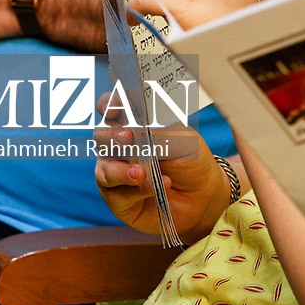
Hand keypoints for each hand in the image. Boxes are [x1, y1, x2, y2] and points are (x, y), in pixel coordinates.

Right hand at [93, 92, 234, 239]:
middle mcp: (119, 148)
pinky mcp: (118, 199)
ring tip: (142, 174)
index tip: (116, 106)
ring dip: (122, 171)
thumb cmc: (191, 160)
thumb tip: (135, 124)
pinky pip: (117, 194)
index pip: (112, 108)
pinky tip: (158, 187)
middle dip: (111, 137)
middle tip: (128, 138)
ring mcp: (115, 173)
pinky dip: (138, 190)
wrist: (203, 194)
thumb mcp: (181, 138)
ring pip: (104, 169)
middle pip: (101, 137)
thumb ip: (158, 129)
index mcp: (133, 125)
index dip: (110, 104)